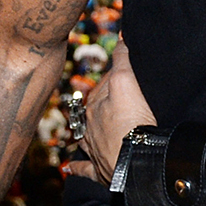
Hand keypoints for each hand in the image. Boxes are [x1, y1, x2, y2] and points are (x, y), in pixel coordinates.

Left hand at [78, 42, 155, 180]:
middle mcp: (89, 126)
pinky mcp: (100, 171)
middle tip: (123, 97)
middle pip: (97, 108)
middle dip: (104, 101)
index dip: (119, 75)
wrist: (137, 163)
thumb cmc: (133, 122)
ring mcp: (93, 150)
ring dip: (89, 131)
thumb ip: (122, 58)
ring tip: (95, 127)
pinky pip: (84, 169)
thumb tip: (121, 35)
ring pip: (87, 136)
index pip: (106, 83)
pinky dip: (76, 168)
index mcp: (95, 104)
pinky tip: (68, 168)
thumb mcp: (127, 81)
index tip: (129, 71)